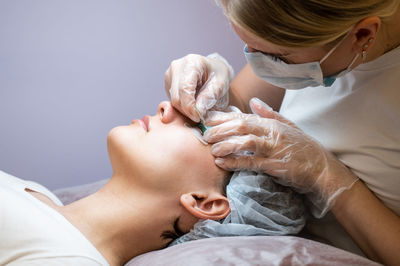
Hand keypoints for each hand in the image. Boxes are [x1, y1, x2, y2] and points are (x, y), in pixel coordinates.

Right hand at [165, 53, 233, 121]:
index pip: (185, 89)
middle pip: (176, 97)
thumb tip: (198, 111)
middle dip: (188, 111)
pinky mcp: (168, 82)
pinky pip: (172, 100)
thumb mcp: (221, 85)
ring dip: (185, 109)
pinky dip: (182, 106)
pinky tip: (192, 102)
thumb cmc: (219, 76)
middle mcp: (177, 66)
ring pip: (173, 100)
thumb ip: (209, 97)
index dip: (190, 107)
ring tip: (198, 108)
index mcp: (192, 63)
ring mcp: (170, 74)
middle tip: (200, 116)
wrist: (214, 69)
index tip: (198, 117)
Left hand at [204, 97, 358, 216]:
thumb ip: (270, 114)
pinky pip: (251, 162)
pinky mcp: (275, 166)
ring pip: (245, 142)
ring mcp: (274, 149)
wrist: (323, 169)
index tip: (208, 119)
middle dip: (221, 130)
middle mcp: (272, 133)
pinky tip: (223, 163)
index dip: (224, 117)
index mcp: (272, 123)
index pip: (244, 117)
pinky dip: (235, 162)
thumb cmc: (304, 148)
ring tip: (212, 150)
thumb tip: (254, 101)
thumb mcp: (289, 126)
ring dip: (225, 145)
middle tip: (206, 135)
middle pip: (241, 126)